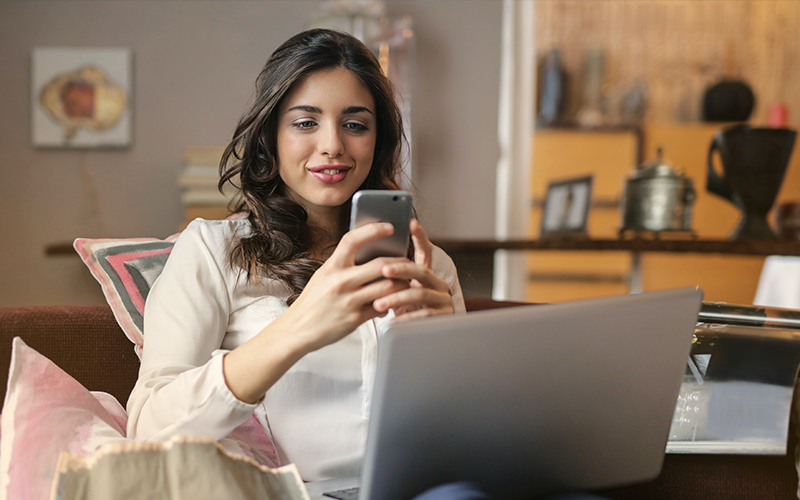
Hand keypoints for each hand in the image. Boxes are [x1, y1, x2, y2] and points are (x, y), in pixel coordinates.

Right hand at [276, 222, 410, 351]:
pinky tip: (389, 302)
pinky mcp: (355, 318)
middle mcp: (340, 281)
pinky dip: (389, 304)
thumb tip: (367, 252)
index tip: (389, 227)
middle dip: (399, 263)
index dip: (373, 230)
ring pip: (387, 287)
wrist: (297, 329)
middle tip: (407, 262)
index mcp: (332, 267)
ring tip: (404, 283)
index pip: (353, 240)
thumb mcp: (323, 275)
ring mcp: (349, 300)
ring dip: (401, 284)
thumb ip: (343, 264)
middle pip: (380, 265)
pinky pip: (381, 308)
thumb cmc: (312, 301)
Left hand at [372, 219, 454, 321]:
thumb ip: (387, 275)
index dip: (420, 237)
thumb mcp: (394, 291)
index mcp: (425, 273)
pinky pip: (424, 314)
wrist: (413, 335)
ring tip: (378, 303)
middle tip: (383, 270)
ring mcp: (442, 299)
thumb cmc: (400, 310)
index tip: (411, 223)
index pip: (424, 251)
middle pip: (421, 270)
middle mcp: (437, 283)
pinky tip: (392, 320)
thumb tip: (365, 256)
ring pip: (420, 293)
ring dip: (398, 297)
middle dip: (401, 269)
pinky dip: (406, 318)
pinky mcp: (444, 316)